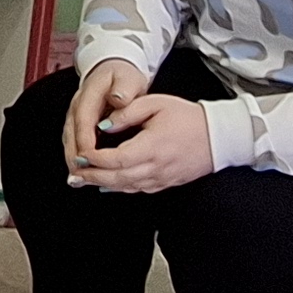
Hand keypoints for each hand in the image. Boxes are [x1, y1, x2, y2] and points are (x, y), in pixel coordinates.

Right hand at [63, 58, 151, 176]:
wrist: (114, 69)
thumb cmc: (122, 76)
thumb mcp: (128, 78)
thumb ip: (124, 89)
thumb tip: (119, 98)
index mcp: (89, 94)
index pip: (83, 119)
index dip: (85, 139)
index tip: (90, 155)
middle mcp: (77, 106)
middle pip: (71, 133)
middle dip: (75, 155)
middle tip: (82, 175)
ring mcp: (75, 115)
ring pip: (69, 140)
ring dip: (73, 159)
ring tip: (80, 179)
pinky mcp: (78, 123)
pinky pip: (74, 142)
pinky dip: (76, 157)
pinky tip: (82, 172)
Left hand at [86, 93, 217, 193]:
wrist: (219, 136)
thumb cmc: (188, 117)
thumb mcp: (156, 104)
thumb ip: (127, 113)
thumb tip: (104, 126)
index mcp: (153, 146)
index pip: (118, 159)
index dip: (96, 159)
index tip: (82, 154)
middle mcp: (157, 167)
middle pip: (118, 178)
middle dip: (93, 177)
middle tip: (74, 174)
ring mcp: (162, 178)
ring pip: (126, 187)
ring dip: (102, 184)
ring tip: (82, 180)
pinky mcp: (166, 183)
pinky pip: (138, 189)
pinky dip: (119, 187)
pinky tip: (106, 184)